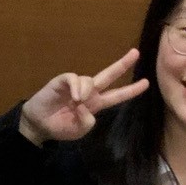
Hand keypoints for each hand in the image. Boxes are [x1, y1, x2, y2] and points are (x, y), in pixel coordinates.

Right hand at [18, 49, 149, 144]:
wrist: (39, 124)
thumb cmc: (60, 127)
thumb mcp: (79, 130)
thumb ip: (87, 122)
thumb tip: (85, 105)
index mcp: (96, 104)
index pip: (117, 95)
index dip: (131, 90)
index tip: (146, 83)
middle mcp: (89, 92)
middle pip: (109, 75)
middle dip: (122, 64)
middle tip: (136, 53)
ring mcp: (76, 85)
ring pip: (90, 80)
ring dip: (86, 91)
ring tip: (77, 103)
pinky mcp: (63, 81)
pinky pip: (74, 78)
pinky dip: (77, 88)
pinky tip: (74, 98)